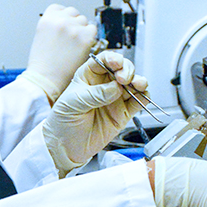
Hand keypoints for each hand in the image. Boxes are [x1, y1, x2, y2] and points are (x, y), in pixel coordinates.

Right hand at [21, 4, 96, 103]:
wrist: (45, 79)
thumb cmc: (41, 64)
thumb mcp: (41, 37)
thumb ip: (53, 26)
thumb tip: (65, 23)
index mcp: (47, 19)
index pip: (59, 8)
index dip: (63, 16)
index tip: (65, 23)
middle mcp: (60, 20)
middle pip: (73, 12)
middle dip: (73, 23)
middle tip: (71, 37)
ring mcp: (73, 28)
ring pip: (84, 20)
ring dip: (82, 30)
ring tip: (75, 44)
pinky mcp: (85, 38)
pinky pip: (93, 30)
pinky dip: (90, 37)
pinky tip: (82, 46)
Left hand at [42, 52, 147, 176]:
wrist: (65, 148)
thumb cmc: (62, 122)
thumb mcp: (72, 104)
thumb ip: (94, 95)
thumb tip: (115, 88)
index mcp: (88, 76)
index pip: (103, 60)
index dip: (112, 58)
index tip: (116, 64)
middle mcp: (104, 85)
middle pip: (122, 68)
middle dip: (127, 70)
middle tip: (123, 79)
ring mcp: (115, 99)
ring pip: (133, 83)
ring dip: (139, 81)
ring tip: (137, 85)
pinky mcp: (123, 114)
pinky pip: (139, 102)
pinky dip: (144, 97)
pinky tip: (142, 96)